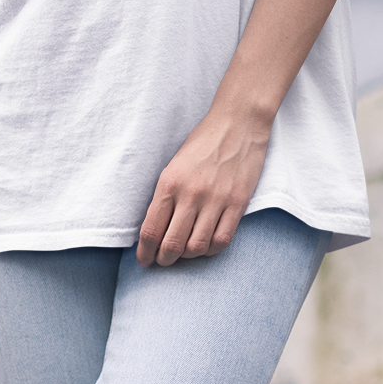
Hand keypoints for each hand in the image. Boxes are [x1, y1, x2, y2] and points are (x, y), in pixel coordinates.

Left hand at [136, 107, 270, 267]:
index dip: (145, 253)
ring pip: (196, 247)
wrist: (238, 123)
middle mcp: (190, 194)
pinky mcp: (238, 203)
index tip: (144, 260)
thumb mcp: (173, 166)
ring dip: (188, 256)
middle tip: (163, 260)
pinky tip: (206, 245)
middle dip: (164, 259)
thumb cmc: (202, 143)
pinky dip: (211, 249)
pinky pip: (222, 240)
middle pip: (172, 245)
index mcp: (169, 184)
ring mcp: (216, 200)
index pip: (151, 231)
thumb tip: (155, 229)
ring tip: (185, 252)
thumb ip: (164, 196)